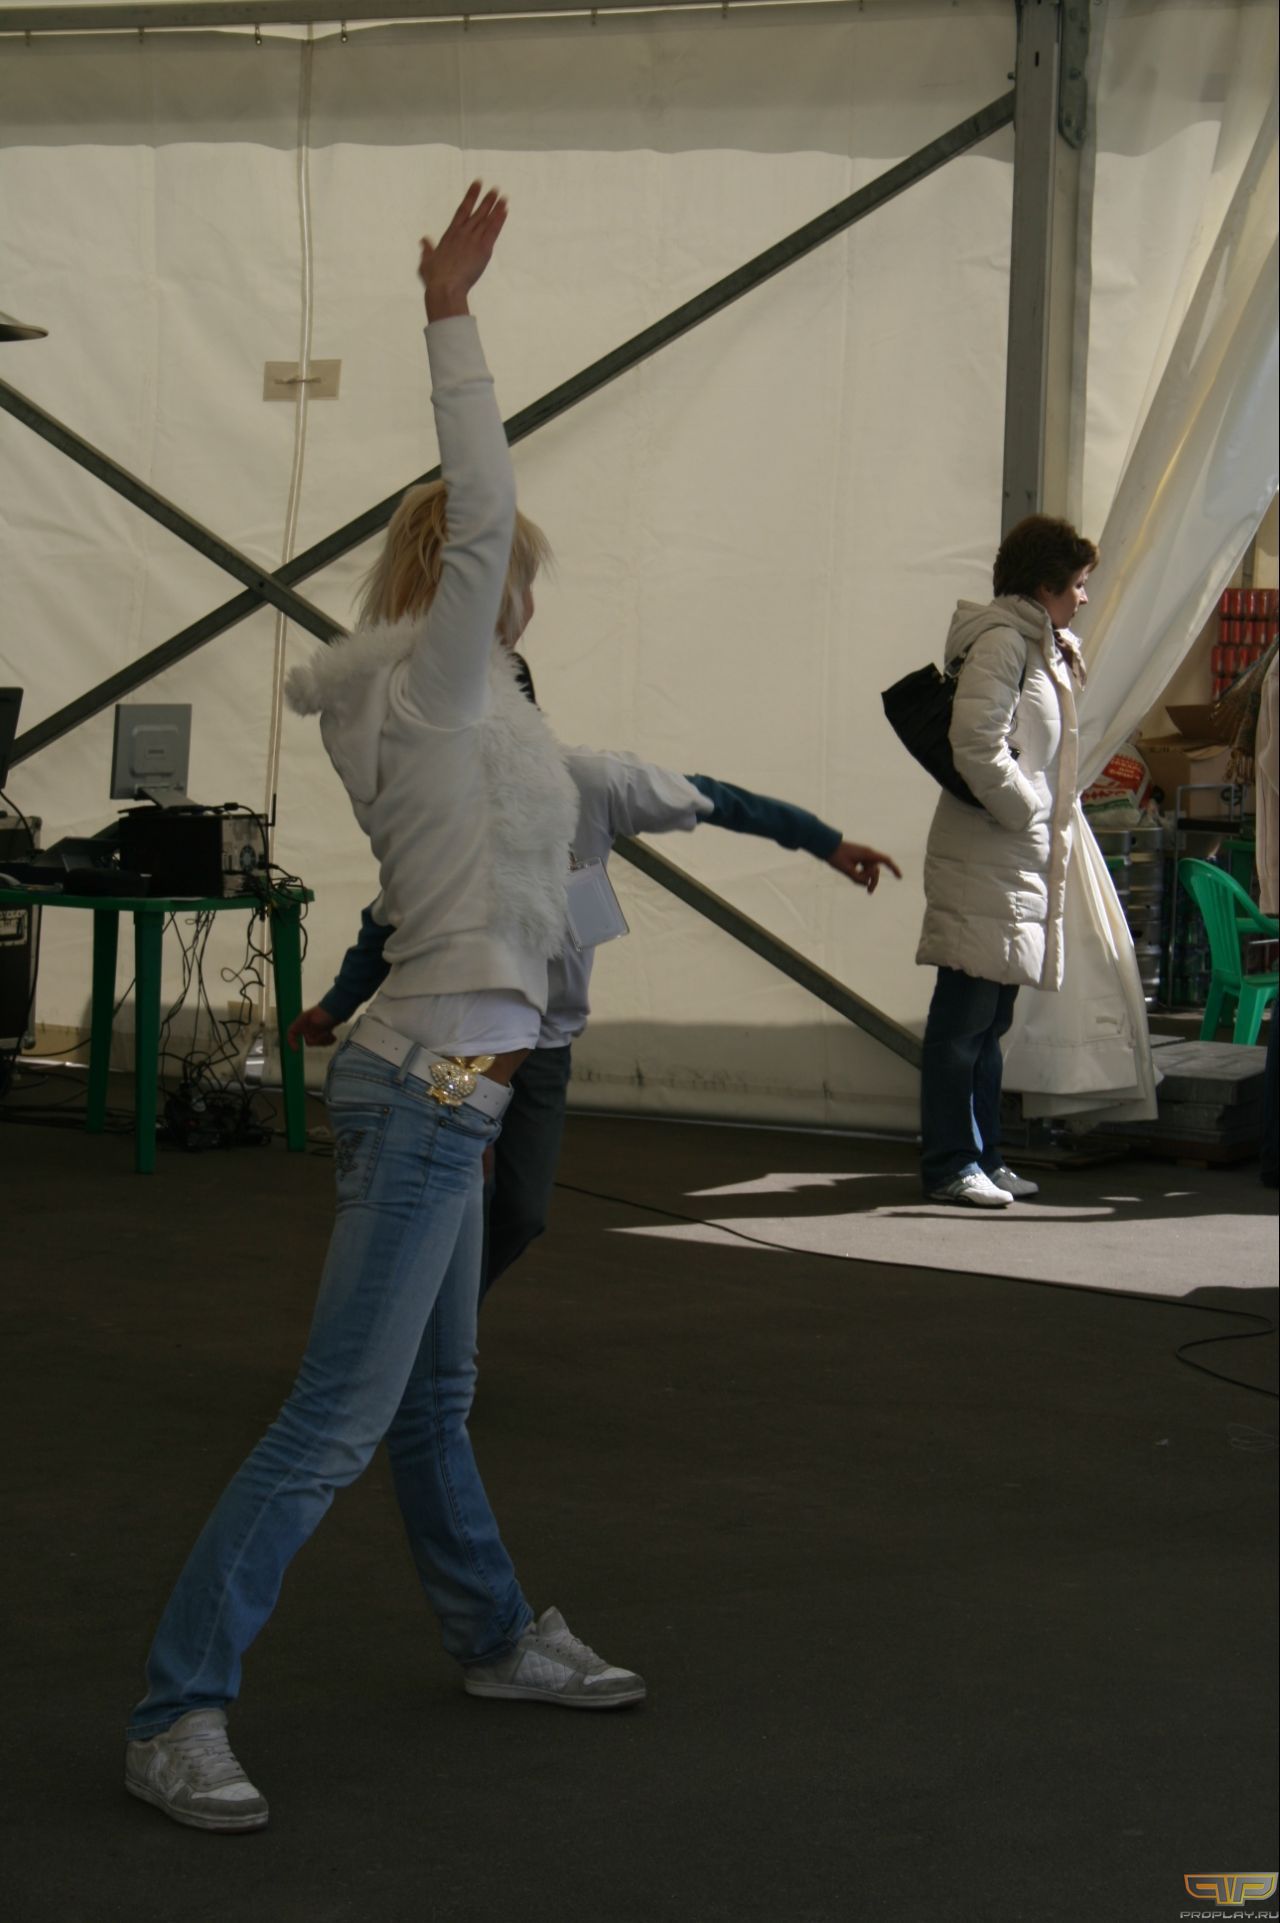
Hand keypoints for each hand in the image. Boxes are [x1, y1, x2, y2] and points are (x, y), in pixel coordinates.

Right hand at [287, 1005, 338, 1050]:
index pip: (291, 1033)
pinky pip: (324, 1042)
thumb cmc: (325, 1012)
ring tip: (331, 1035)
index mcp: (302, 1022)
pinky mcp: (324, 1031)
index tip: (297, 1049)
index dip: (291, 1042)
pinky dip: (329, 1040)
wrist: (337, 1007)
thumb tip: (309, 1042)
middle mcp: (307, 1027)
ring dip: (324, 1040)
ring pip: (317, 1042)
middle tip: (325, 1034)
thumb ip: (311, 1032)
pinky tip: (334, 1037)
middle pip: (309, 1041)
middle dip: (317, 1041)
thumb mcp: (316, 1021)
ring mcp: (316, 1030)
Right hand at [420, 182, 508, 321]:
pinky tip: (505, 211)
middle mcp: (463, 233)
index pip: (462, 209)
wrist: (445, 287)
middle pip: (477, 212)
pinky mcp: (483, 249)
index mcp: (450, 233)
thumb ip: (427, 249)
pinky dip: (500, 220)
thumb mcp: (427, 261)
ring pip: (487, 220)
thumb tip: (424, 241)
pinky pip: (493, 231)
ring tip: (503, 197)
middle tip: (495, 189)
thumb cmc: (435, 277)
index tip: (477, 185)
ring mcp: (473, 240)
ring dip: (496, 207)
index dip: (470, 196)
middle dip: (487, 200)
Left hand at [828, 841, 902, 893]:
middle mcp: (868, 854)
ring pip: (869, 870)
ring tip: (865, 890)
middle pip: (876, 870)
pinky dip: (861, 875)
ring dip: (866, 879)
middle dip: (873, 881)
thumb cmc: (836, 856)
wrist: (827, 845)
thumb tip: (866, 883)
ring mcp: (863, 856)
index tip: (899, 878)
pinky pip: (863, 869)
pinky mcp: (858, 858)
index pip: (886, 860)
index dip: (894, 869)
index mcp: (868, 854)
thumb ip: (858, 878)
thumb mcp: (847, 870)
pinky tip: (854, 878)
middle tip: (869, 893)